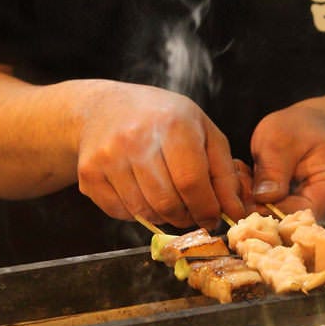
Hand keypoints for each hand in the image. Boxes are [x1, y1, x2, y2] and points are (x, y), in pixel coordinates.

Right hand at [75, 80, 242, 228]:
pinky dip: (138, 213)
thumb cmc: (165, 119)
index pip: (191, 182)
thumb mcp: (204, 132)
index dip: (206, 208)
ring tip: (170, 200)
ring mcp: (108, 157)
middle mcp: (136, 139)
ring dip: (163, 216)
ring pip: (144, 211)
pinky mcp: (89, 174)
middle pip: (167, 202)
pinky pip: (120, 212)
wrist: (105, 108)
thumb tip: (236, 213)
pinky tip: (143, 192)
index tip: (212, 217)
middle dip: (186, 217)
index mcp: (172, 124)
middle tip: (192, 213)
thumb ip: (224, 173)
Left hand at [249, 104, 324, 218]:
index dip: (269, 211)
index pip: (300, 214)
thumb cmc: (299, 127)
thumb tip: (264, 199)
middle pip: (291, 223)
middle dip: (259, 208)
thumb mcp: (280, 139)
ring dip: (256, 205)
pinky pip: (278, 218)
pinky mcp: (303, 215)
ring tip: (242, 178)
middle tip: (238, 182)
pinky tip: (248, 183)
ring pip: (281, 223)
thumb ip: (273, 169)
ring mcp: (320, 214)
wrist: (311, 126)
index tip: (244, 194)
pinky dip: (259, 204)